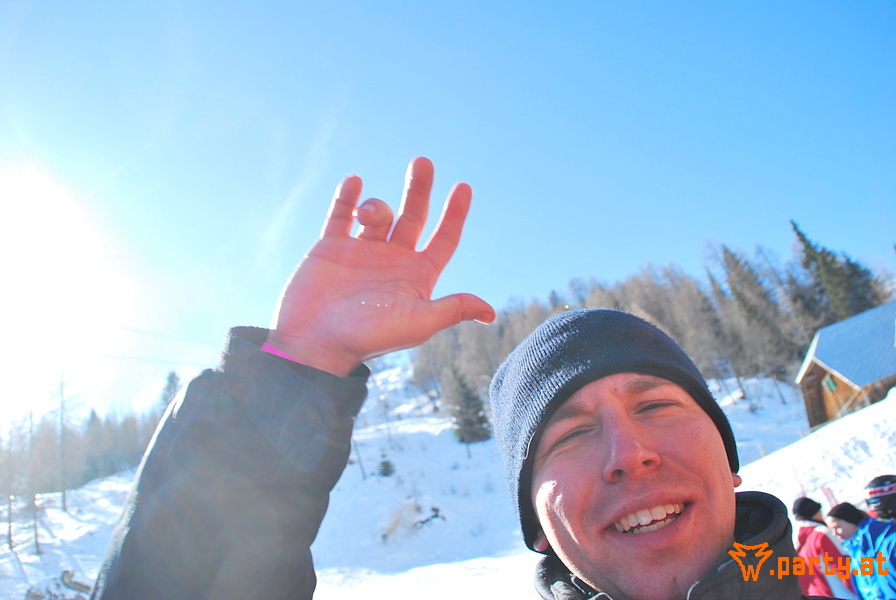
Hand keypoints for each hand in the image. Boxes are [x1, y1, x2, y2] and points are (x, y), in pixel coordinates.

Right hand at [267, 157, 495, 375]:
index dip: (455, 214)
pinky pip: (340, 214)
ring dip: (376, 205)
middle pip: (413, 216)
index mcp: (416, 276)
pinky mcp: (330, 248)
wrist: (314, 343)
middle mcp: (392, 261)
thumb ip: (452, 309)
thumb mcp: (417, 322)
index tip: (464, 186)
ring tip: (367, 214)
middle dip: (419, 189)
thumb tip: (490, 312)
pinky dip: (346, 196)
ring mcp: (361, 252)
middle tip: (423, 161)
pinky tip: (354, 182)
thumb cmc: (368, 337)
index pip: (444, 240)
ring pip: (378, 214)